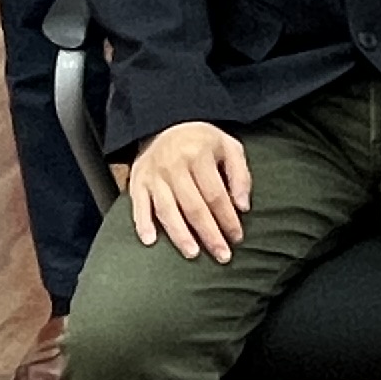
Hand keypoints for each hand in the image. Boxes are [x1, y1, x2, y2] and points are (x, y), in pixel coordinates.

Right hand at [131, 123, 251, 259]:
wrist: (165, 124)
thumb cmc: (202, 141)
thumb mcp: (229, 147)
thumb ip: (240, 175)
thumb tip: (242, 206)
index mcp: (198, 155)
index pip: (215, 195)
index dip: (227, 219)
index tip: (237, 238)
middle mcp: (174, 165)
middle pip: (193, 207)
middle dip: (209, 234)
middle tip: (222, 255)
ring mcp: (154, 175)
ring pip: (167, 210)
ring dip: (180, 235)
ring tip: (193, 253)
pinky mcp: (137, 181)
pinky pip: (138, 205)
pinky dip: (142, 223)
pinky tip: (150, 241)